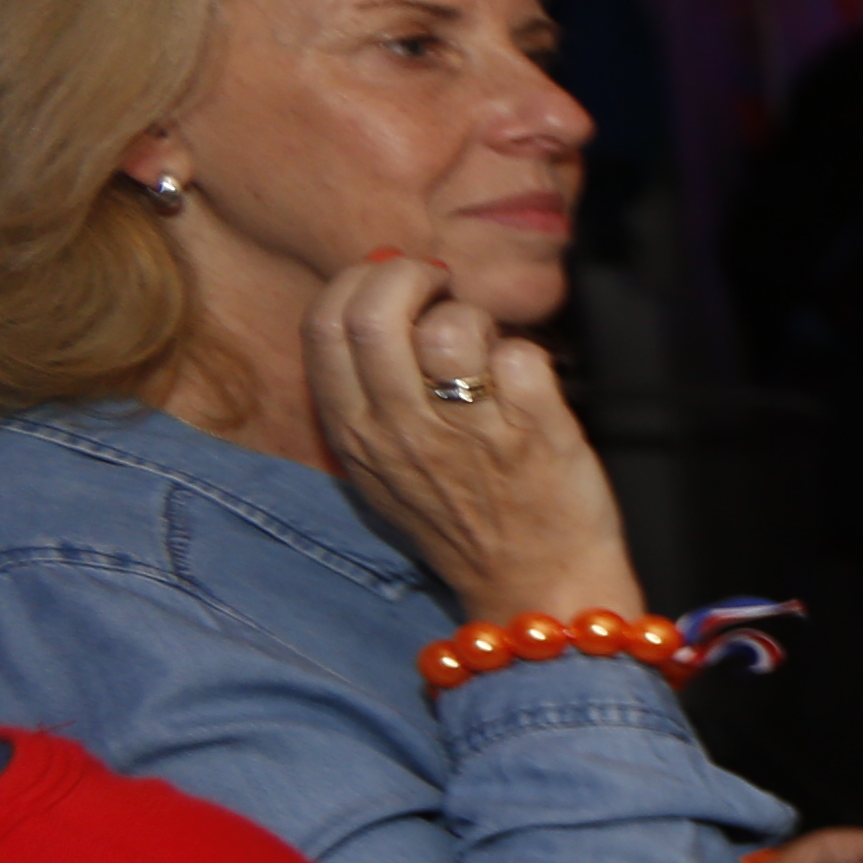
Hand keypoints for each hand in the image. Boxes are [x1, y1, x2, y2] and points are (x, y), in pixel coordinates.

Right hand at [302, 254, 641, 628]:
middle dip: (411, 275)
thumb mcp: (380, 467)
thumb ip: (366, 391)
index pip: (324, 324)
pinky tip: (530, 388)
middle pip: (375, 311)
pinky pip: (523, 357)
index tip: (397, 287)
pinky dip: (531, 358)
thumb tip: (371, 295)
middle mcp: (403, 432)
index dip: (361, 282)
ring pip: (453, 328)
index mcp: (355, 434)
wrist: (537, 586)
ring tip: (489, 349)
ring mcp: (470, 433)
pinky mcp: (537, 434)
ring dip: (476, 319)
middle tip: (443, 288)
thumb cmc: (461, 518)